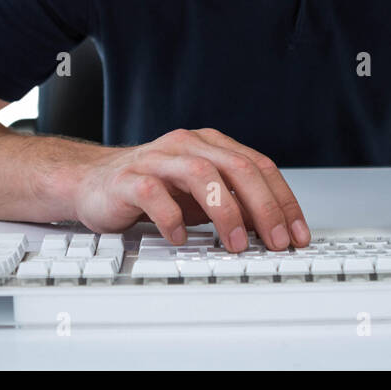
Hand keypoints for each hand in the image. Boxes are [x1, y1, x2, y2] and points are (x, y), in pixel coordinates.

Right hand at [71, 128, 310, 251]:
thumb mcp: (201, 195)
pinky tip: (179, 240)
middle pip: (237, 167)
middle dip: (264, 208)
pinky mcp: (129, 179)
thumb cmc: (153, 188)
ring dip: (226, 213)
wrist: (93, 182)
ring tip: (237, 244)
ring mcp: (158, 159)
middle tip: (277, 241)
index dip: (283, 200)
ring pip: (201, 175)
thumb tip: (276, 231)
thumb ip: (234, 203)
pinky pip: (154, 195)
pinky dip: (172, 219)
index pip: (259, 166)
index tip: (297, 233)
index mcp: (210, 145)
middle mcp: (187, 145)